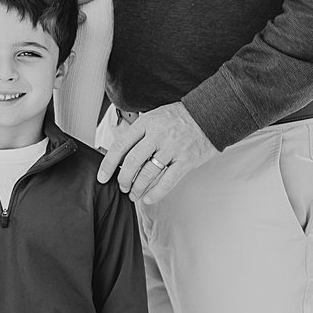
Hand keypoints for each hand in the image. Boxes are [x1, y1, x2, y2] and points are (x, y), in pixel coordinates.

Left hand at [98, 102, 215, 206]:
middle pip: (132, 162)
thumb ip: (139, 133)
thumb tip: (120, 154)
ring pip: (148, 174)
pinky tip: (148, 198)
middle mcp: (158, 135)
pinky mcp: (186, 160)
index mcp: (147, 123)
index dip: (108, 164)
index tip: (102, 176)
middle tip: (122, 187)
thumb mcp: (155, 116)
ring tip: (134, 194)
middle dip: (123, 180)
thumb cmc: (179, 117)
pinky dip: (156, 193)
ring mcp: (173, 148)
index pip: (120, 145)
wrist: (209, 114)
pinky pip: (168, 181)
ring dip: (137, 188)